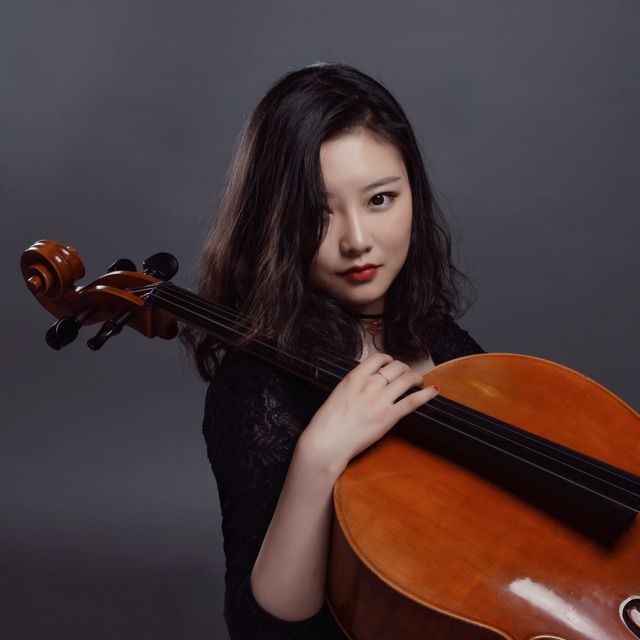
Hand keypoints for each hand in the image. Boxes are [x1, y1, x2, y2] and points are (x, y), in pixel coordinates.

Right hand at [298, 353, 438, 477]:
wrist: (326, 442)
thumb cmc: (327, 421)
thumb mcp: (338, 393)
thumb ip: (354, 384)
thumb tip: (367, 381)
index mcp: (354, 377)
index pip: (378, 358)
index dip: (388, 359)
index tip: (391, 364)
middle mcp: (369, 385)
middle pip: (395, 367)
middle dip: (404, 368)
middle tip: (406, 374)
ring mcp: (380, 400)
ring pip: (406, 379)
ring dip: (415, 377)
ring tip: (418, 381)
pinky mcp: (389, 417)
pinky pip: (412, 401)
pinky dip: (426, 394)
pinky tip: (434, 390)